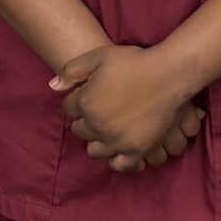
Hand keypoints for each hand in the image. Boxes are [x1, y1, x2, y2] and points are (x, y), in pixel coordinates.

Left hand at [53, 44, 202, 171]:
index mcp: (85, 102)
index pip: (69, 108)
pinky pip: (118, 164)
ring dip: (97, 141)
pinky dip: (116, 158)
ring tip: (108, 131)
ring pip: (95, 150)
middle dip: (85, 121)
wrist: (167, 76)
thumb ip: (71, 70)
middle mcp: (97, 125)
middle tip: (98, 112)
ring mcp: (116, 141)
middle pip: (80, 130)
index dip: (77, 100)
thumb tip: (53, 87)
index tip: (87, 95)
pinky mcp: (135, 150)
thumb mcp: (98, 57)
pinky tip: (120, 147)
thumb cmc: (133, 63)